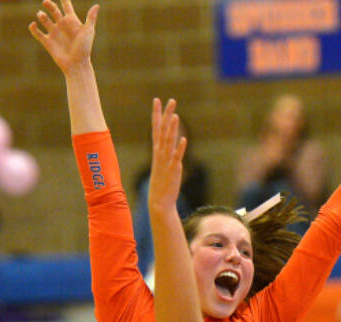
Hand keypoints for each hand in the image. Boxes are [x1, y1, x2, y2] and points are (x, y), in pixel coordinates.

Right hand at [29, 0, 98, 73]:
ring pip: (45, 20)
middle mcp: (62, 25)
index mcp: (71, 21)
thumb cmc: (84, 48)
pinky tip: (33, 24)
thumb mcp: (88, 32)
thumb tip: (96, 6)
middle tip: (46, 2)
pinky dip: (33, 28)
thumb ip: (91, 18)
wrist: (76, 65)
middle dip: (49, 5)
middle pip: (54, 10)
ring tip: (41, 15)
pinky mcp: (47, 42)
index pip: (66, 6)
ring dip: (42, 16)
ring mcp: (54, 33)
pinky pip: (38, 33)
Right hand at [147, 98, 186, 214]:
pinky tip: (184, 139)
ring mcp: (167, 160)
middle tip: (170, 100)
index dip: (157, 113)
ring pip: (169, 141)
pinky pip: (177, 156)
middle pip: (163, 130)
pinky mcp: (174, 169)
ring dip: (172, 129)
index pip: (156, 128)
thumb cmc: (161, 183)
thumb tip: (171, 143)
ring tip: (175, 116)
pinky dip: (180, 148)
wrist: (159, 201)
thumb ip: (166, 152)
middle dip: (166, 114)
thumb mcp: (162, 164)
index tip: (157, 100)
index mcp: (157, 150)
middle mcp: (160, 153)